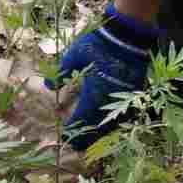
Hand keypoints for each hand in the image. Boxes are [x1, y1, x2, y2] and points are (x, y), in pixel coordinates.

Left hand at [45, 8, 165, 149]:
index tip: (65, 136)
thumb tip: (49, 86)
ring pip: (112, 123)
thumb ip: (62, 73)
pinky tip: (107, 125)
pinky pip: (123, 114)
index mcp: (95, 92)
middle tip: (76, 146)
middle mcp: (110, 99)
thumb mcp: (74, 55)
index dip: (74, 129)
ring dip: (100, 133)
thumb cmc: (99, 43)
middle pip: (97, 126)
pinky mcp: (134, 93)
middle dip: (87, 137)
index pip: (82, 118)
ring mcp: (124, 97)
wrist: (128, 36)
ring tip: (90, 140)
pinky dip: (113, 123)